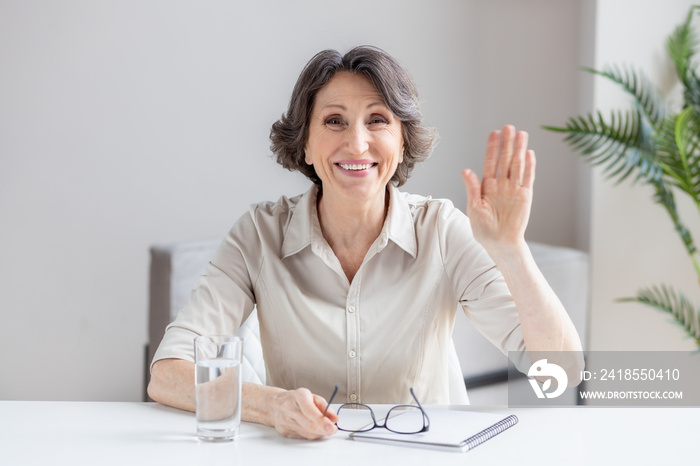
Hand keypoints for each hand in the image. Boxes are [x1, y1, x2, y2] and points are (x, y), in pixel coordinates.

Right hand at [272, 387, 338, 439]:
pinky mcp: (284, 431)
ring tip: (323, 428)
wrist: (276, 404)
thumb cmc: (297, 400)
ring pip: (307, 433)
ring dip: (318, 433)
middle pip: (308, 424)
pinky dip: (310, 434)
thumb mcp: (312, 397)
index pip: (310, 410)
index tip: (332, 427)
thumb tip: (334, 419)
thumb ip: (325, 407)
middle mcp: (289, 407)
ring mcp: (284, 420)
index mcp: (298, 396)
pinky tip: (311, 428)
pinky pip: (302, 436)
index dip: (322, 420)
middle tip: (332, 430)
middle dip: (323, 430)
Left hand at [461, 125, 535, 256]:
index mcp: (487, 186)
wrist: (500, 244)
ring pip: (517, 165)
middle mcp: (501, 185)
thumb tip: (465, 170)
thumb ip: (472, 188)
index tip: (494, 133)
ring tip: (521, 134)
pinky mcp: (525, 196)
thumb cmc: (484, 229)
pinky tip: (529, 153)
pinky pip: (528, 178)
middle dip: (506, 143)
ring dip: (519, 150)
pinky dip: (529, 166)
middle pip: (505, 160)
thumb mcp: (474, 207)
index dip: (492, 148)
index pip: (490, 162)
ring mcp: (514, 189)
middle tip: (508, 127)